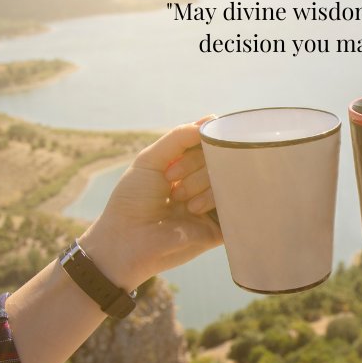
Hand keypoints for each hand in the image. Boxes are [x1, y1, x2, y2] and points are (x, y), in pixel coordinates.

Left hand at [78, 118, 221, 289]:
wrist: (125, 243)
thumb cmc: (132, 201)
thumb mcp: (150, 160)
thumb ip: (178, 137)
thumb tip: (211, 119)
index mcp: (188, 167)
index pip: (208, 144)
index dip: (195, 150)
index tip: (170, 169)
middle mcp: (203, 183)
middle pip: (221, 160)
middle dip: (196, 169)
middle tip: (172, 188)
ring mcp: (213, 205)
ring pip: (229, 181)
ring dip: (203, 188)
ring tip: (183, 206)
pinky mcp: (220, 229)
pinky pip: (236, 208)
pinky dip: (221, 202)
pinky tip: (196, 209)